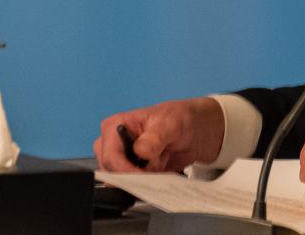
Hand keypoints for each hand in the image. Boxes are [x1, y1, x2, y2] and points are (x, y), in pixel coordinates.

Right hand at [94, 97, 224, 172]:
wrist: (195, 131)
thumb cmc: (179, 119)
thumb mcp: (170, 123)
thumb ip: (154, 137)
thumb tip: (140, 151)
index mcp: (116, 125)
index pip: (110, 156)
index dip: (125, 169)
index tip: (144, 174)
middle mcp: (114, 143)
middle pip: (112, 172)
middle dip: (137, 172)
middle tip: (159, 160)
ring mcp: (122, 159)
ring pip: (124, 181)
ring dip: (146, 176)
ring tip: (162, 158)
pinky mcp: (132, 171)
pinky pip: (134, 185)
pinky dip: (150, 181)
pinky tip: (162, 166)